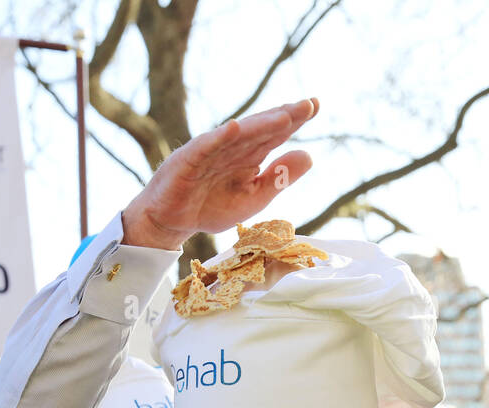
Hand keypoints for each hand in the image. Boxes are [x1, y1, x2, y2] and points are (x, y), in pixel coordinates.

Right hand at [121, 99, 318, 249]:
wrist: (172, 222)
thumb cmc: (211, 207)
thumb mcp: (253, 197)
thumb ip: (279, 178)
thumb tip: (310, 154)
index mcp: (249, 154)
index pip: (275, 133)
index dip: (295, 119)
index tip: (316, 106)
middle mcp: (231, 147)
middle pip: (260, 128)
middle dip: (283, 116)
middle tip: (309, 104)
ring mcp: (209, 151)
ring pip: (237, 135)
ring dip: (259, 125)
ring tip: (283, 116)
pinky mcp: (188, 161)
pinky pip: (205, 147)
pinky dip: (219, 137)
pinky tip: (234, 128)